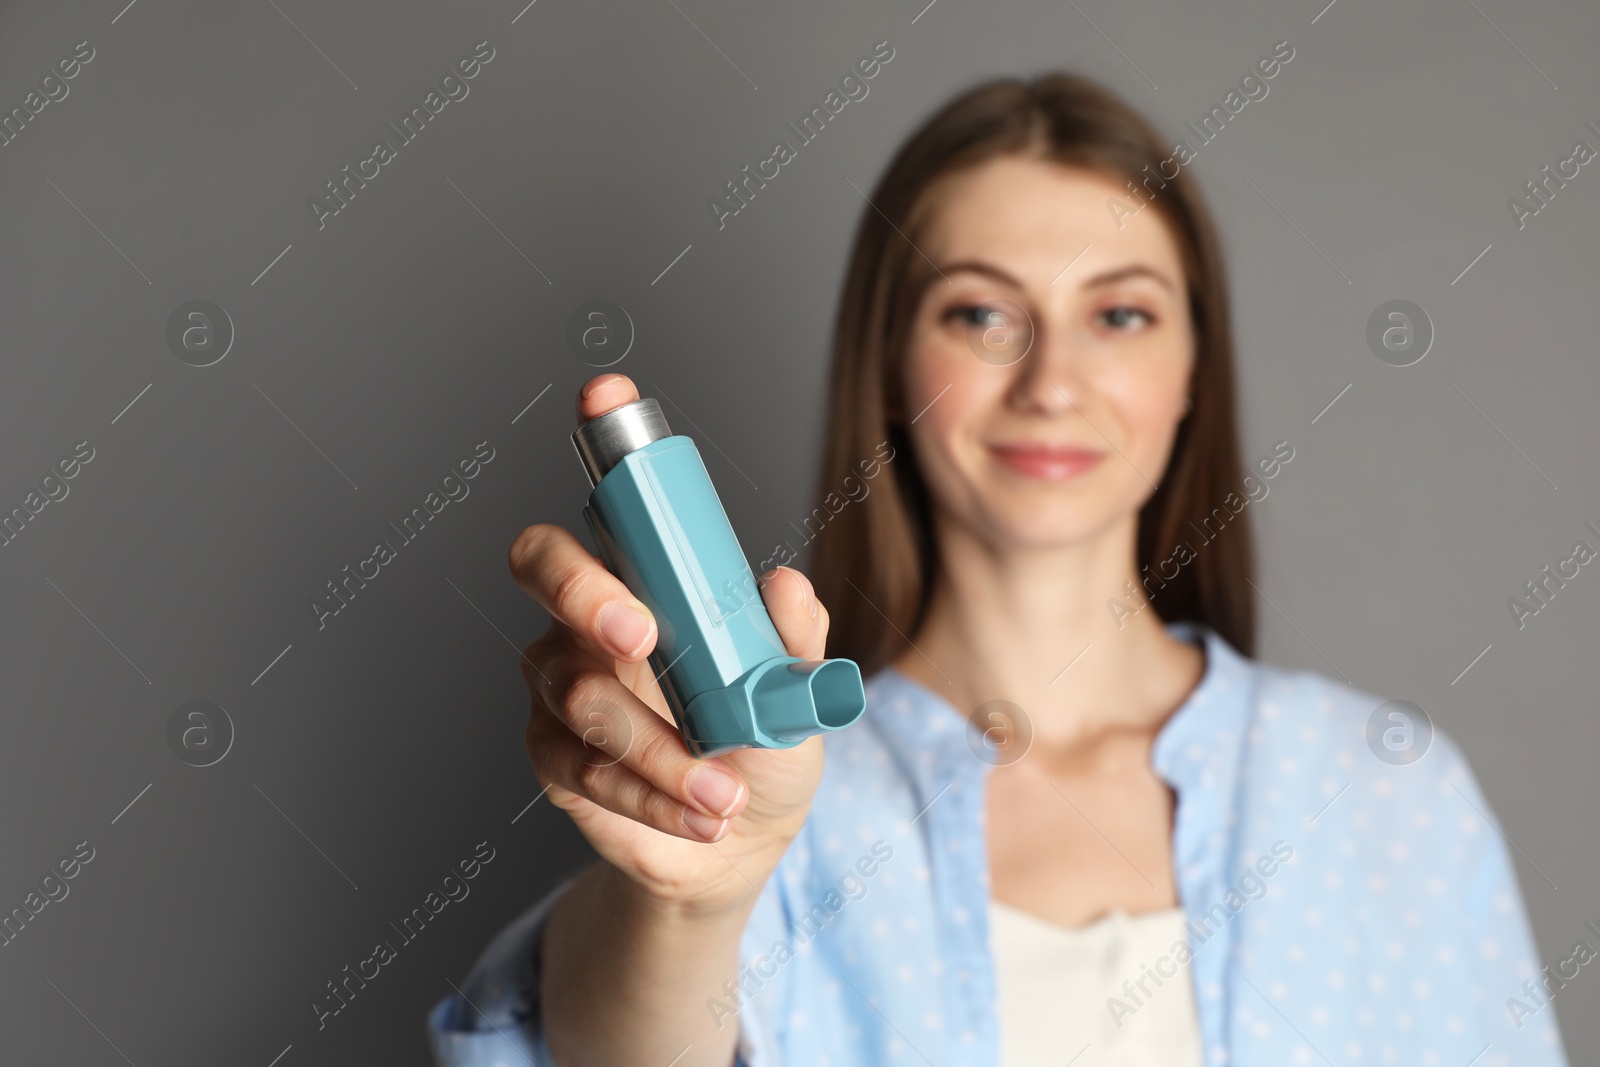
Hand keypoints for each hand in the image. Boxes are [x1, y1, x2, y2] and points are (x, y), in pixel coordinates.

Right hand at [508, 373, 828, 914]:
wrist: (742, 838)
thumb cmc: (761, 740)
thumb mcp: (795, 692)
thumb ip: (791, 639)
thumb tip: (782, 583)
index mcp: (653, 577)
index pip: (614, 497)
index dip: (601, 439)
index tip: (606, 395)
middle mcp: (590, 615)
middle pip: (544, 564)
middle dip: (585, 591)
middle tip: (640, 636)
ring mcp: (560, 683)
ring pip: (578, 692)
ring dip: (657, 748)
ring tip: (723, 790)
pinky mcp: (552, 756)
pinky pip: (582, 768)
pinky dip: (649, 795)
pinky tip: (700, 814)